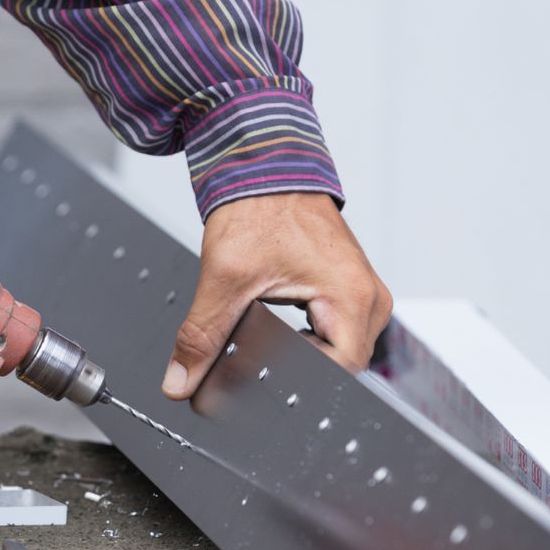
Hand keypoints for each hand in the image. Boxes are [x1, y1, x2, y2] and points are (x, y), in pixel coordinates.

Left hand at [164, 192, 390, 397]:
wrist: (266, 167)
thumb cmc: (259, 207)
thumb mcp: (225, 277)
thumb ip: (202, 336)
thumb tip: (181, 382)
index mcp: (351, 297)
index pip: (337, 371)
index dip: (297, 383)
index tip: (258, 380)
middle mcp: (368, 300)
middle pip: (339, 368)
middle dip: (296, 374)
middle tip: (255, 365)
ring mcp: (362, 296)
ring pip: (337, 355)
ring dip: (301, 359)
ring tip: (264, 349)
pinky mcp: (348, 293)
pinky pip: (335, 335)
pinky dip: (305, 343)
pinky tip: (276, 339)